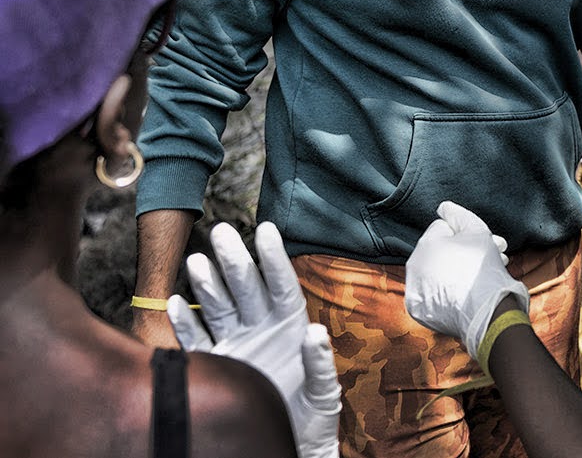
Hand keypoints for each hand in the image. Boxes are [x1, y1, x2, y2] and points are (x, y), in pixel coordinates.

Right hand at [168, 223, 340, 457]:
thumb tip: (315, 334)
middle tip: (221, 231)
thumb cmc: (312, 418)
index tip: (266, 229)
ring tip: (197, 261)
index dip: (274, 259)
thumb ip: (319, 364)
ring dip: (208, 284)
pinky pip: (197, 338)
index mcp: (291, 327)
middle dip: (234, 260)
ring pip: (220, 306)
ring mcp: (237, 344)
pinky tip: (173, 302)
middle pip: (246, 288)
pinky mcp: (217, 364)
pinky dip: (184, 322)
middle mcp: (262, 329)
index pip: (281, 286)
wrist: (287, 445)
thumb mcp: (323, 393)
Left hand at [405, 200, 528, 360]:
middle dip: (467, 250)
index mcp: (424, 244)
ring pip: (439, 272)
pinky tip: (468, 291)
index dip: (468, 232)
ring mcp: (414, 290)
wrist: (486, 310)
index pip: (444, 228)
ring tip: (488, 272)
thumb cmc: (482, 265)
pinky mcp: (419, 310)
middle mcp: (413, 266)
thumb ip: (457, 214)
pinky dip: (449, 291)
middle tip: (494, 254)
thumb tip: (443, 208)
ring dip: (461, 269)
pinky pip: (435, 293)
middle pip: (442, 251)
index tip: (489, 240)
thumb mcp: (476, 229)